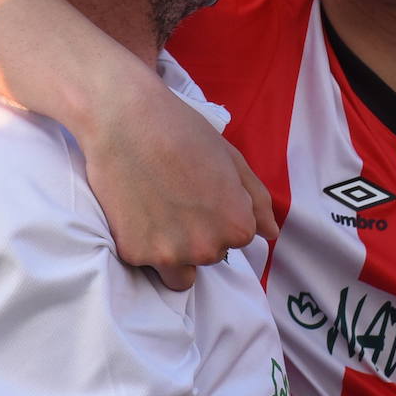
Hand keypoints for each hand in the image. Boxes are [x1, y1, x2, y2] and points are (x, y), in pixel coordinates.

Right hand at [81, 68, 278, 289]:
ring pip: (180, 275)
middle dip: (199, 235)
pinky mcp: (133, 254)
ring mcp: (169, 254)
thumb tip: (271, 233)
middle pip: (210, 256)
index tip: (203, 191)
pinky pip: (146, 263)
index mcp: (237, 226)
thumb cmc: (184, 132)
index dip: (222, 214)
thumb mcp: (232, 160)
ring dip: (175, 254)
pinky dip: (142, 243)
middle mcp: (208, 248)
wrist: (125, 120)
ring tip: (159, 213)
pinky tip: (137, 210)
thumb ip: (257, 200)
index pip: (239, 239)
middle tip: (179, 198)